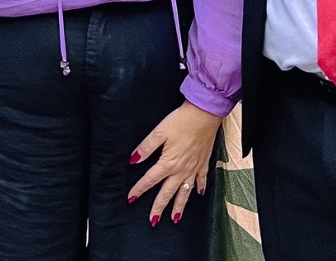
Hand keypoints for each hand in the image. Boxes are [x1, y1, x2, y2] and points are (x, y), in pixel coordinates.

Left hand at [127, 103, 223, 226]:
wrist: (204, 115)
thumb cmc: (181, 121)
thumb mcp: (159, 132)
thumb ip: (146, 148)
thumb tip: (133, 160)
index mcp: (168, 163)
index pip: (150, 180)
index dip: (139, 190)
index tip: (131, 198)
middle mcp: (181, 170)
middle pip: (167, 193)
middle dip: (159, 208)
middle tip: (153, 221)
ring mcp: (194, 168)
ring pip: (185, 192)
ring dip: (179, 206)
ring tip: (175, 219)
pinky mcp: (203, 163)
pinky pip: (202, 180)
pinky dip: (200, 189)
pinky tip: (199, 194)